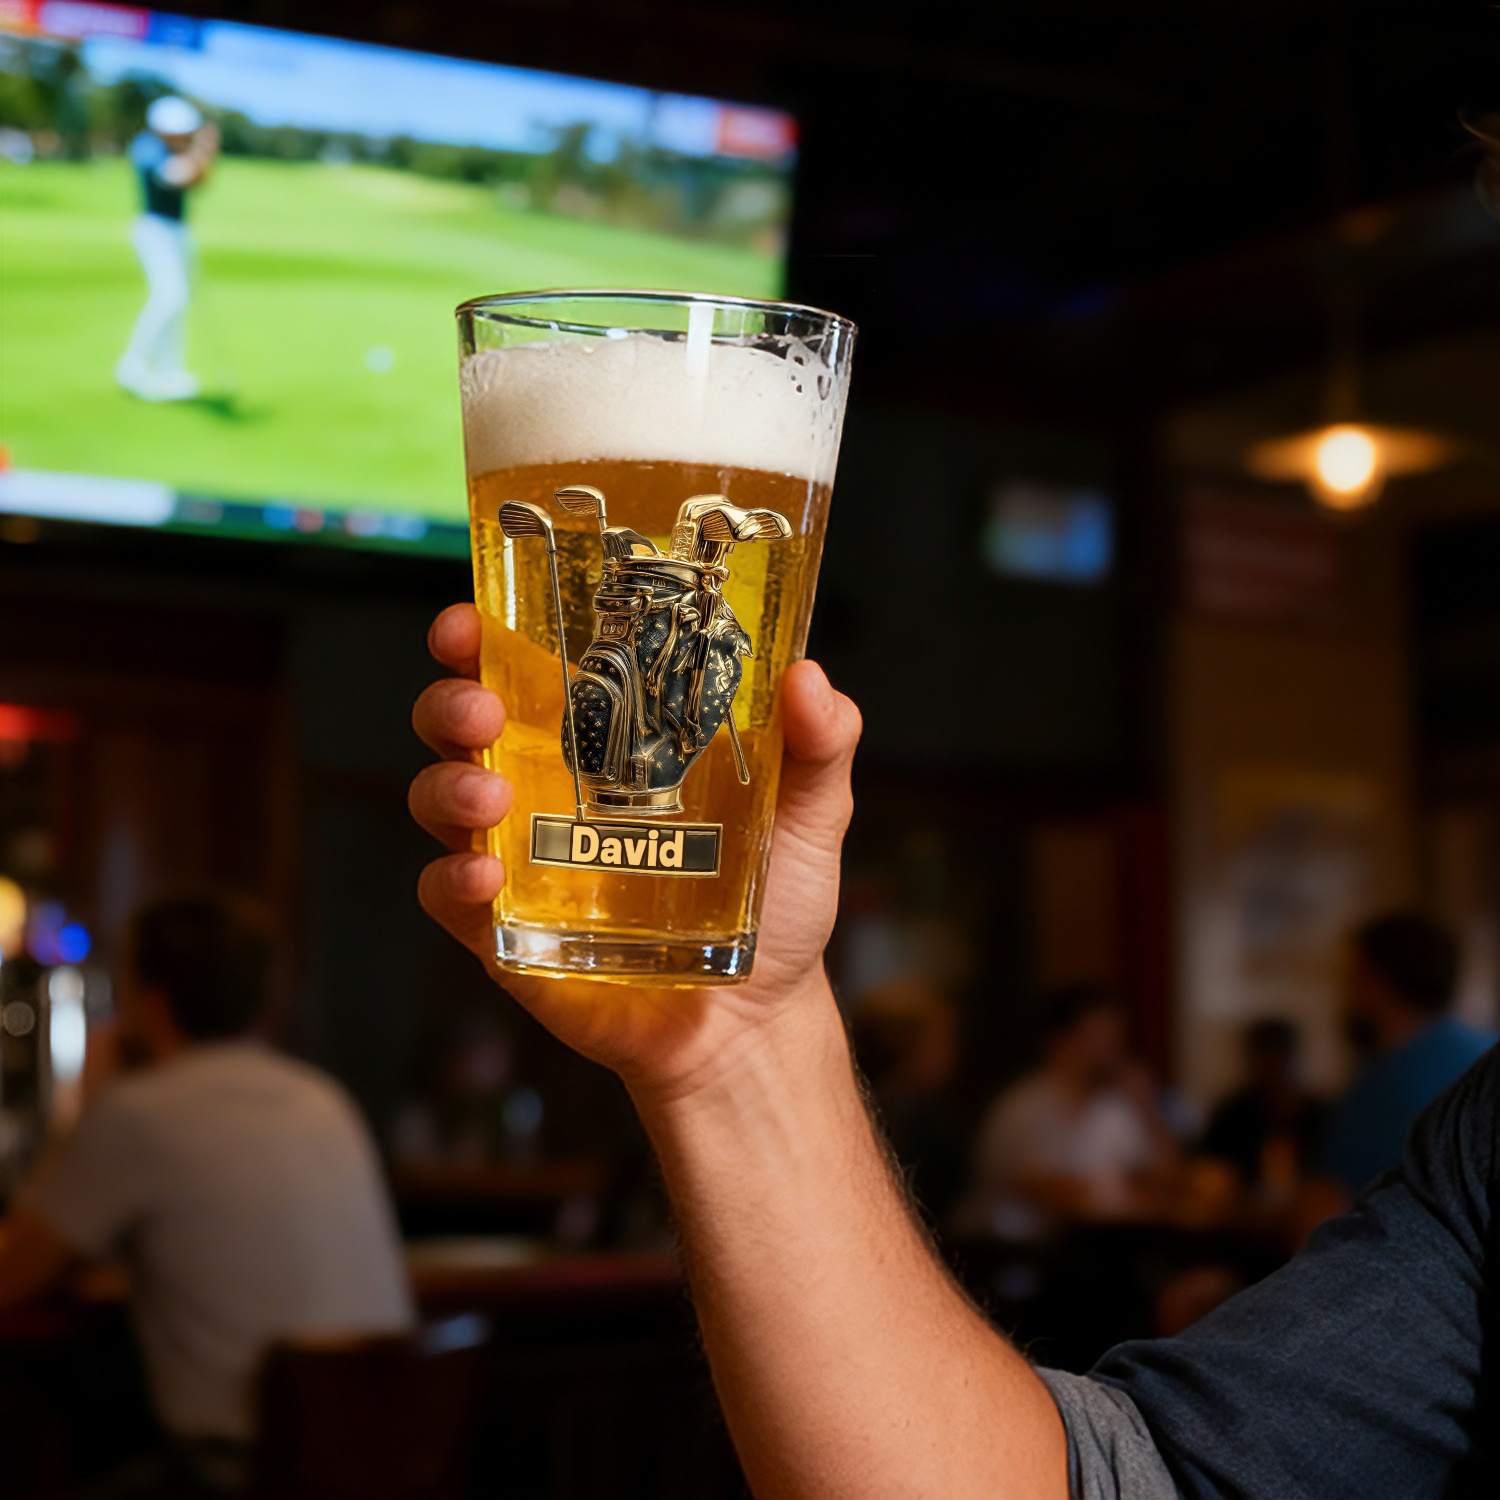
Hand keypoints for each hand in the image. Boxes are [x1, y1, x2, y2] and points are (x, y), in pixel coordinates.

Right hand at [409, 604, 861, 1106]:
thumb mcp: (809, 813)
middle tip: (485, 707)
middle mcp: (551, 784)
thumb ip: (820, 746)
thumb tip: (809, 678)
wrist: (753, 1020)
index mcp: (610, 737)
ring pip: (440, 794)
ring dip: (447, 782)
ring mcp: (522, 854)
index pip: (530, 664)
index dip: (486, 634)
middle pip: (464, 716)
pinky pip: (447, 892)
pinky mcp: (507, 927)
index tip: (476, 619)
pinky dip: (451, 877)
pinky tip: (487, 875)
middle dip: (453, 698)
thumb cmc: (776, 904)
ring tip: (492, 797)